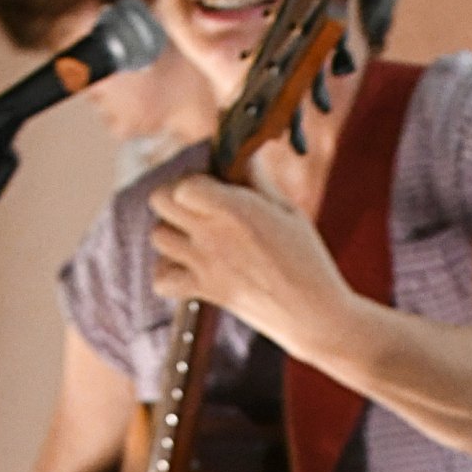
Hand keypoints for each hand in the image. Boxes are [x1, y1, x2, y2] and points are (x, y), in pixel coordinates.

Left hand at [146, 163, 357, 366]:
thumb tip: (243, 156)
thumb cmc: (308, 260)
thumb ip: (258, 182)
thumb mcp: (288, 211)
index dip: (194, 179)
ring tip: (196, 236)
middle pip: (159, 200)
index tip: (211, 183)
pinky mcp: (204, 292)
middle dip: (173, 195)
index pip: (184, 182)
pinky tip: (188, 268)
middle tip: (196, 204)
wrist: (313, 316)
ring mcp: (204, 265)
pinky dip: (168, 273)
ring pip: (157, 235)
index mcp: (235, 210)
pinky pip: (161, 280)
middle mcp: (212, 234)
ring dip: (171, 232)